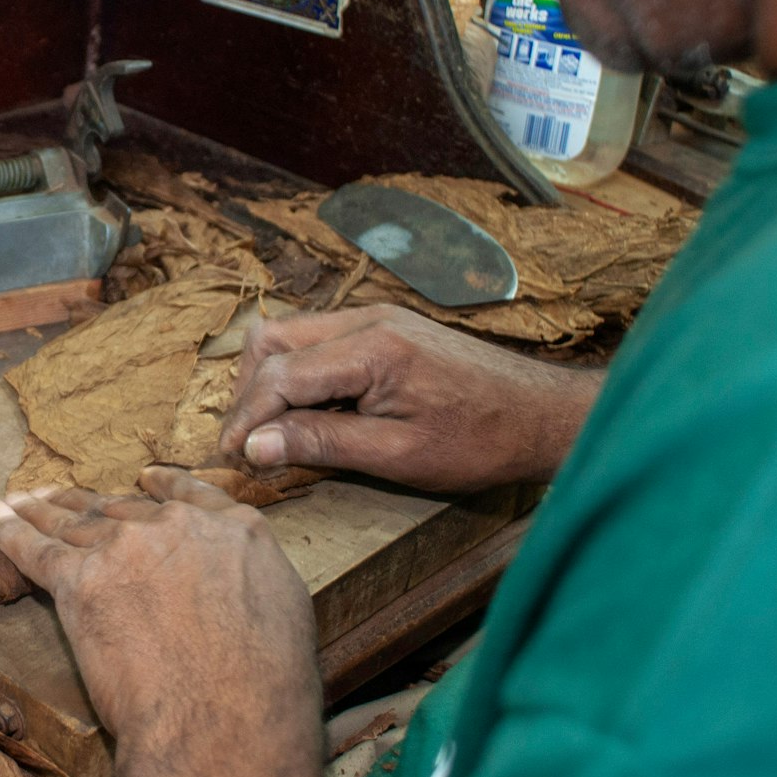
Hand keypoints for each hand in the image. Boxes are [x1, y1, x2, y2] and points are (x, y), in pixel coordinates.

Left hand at [0, 469, 327, 776]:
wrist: (222, 719)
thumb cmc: (265, 688)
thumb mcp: (284, 612)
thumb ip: (250, 582)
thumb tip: (234, 591)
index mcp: (235, 530)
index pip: (189, 497)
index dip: (161, 488)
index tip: (143, 480)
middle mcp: (176, 527)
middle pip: (122, 511)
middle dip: (90, 505)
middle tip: (62, 498)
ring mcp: (125, 549)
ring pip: (75, 523)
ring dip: (43, 510)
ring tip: (21, 499)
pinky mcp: (79, 581)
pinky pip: (35, 549)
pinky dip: (9, 531)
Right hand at [217, 305, 601, 492]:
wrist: (543, 415)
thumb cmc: (481, 441)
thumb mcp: (397, 455)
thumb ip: (321, 443)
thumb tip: (254, 446)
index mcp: (371, 348)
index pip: (279, 375)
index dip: (247, 419)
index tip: (232, 459)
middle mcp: (367, 319)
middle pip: (273, 341)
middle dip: (250, 393)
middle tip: (248, 444)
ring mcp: (376, 318)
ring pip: (292, 336)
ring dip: (272, 381)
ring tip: (275, 432)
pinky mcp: (386, 328)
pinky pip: (320, 341)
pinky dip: (301, 374)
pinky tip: (312, 414)